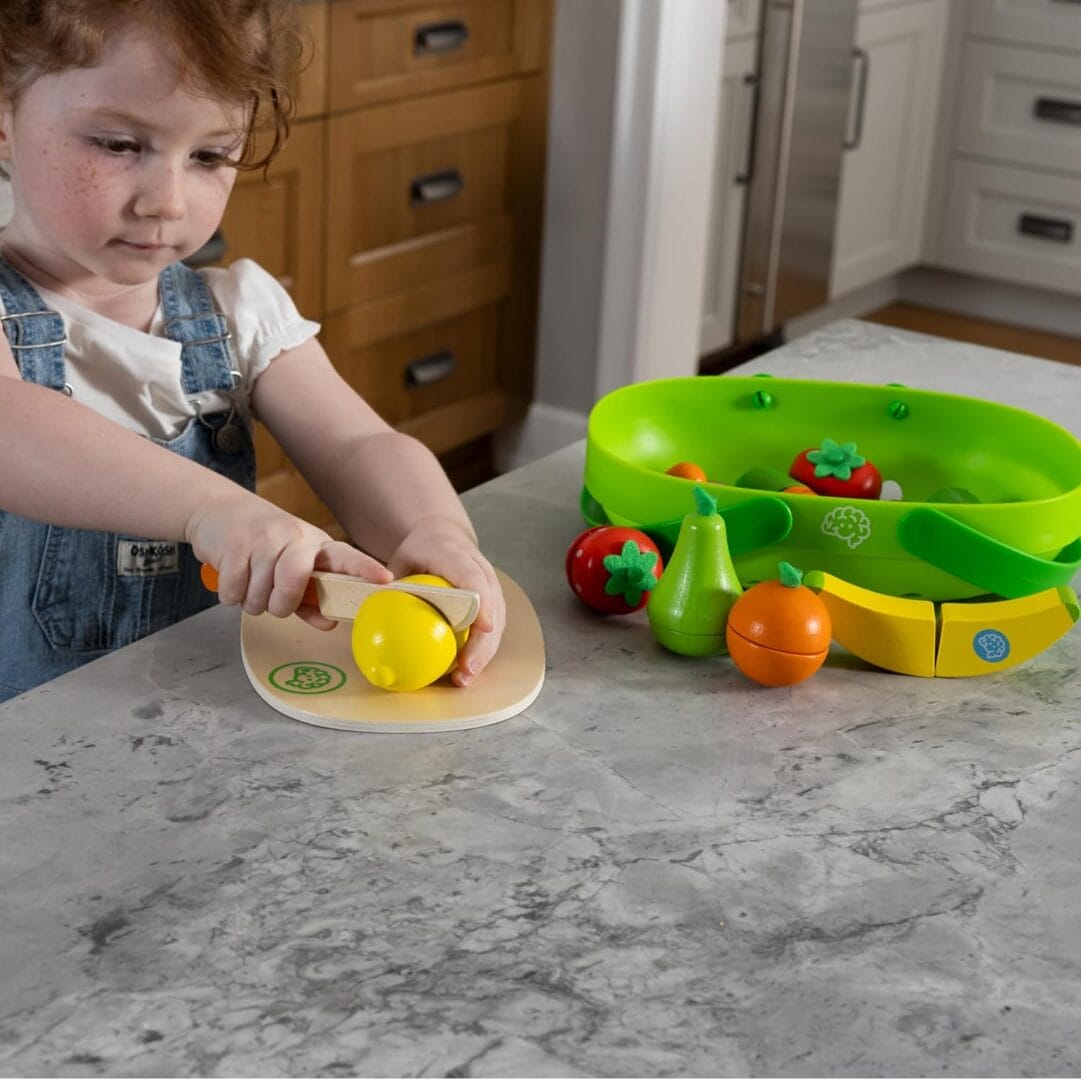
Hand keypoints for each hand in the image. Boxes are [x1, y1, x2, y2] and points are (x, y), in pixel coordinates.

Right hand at [186, 491, 391, 628]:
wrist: (219, 508)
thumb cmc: (263, 543)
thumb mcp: (292, 564)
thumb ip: (311, 599)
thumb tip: (329, 623)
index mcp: (315, 544)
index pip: (346, 556)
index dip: (365, 569)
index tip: (385, 580)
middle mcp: (294, 538)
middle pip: (292, 584)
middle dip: (280, 604)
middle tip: (272, 599)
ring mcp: (263, 539)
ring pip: (260, 596)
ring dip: (251, 601)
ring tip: (250, 580)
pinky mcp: (234, 546)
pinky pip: (234, 592)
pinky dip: (231, 595)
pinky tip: (233, 576)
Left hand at [386, 516, 505, 686]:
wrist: (444, 536)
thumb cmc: (420, 551)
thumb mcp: (402, 560)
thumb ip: (392, 583)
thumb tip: (372, 611)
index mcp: (458, 556)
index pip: (475, 580)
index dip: (483, 604)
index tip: (483, 626)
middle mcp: (482, 571)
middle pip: (492, 608)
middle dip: (484, 642)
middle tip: (467, 669)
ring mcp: (491, 587)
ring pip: (497, 622)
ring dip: (484, 653)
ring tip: (465, 678)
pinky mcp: (492, 602)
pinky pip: (491, 628)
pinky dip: (480, 651)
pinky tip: (463, 671)